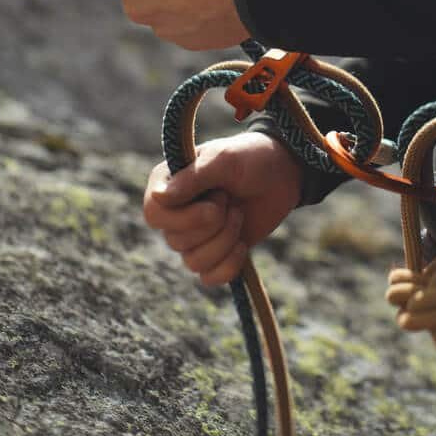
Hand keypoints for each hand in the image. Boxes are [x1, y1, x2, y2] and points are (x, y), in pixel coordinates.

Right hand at [144, 132, 302, 285]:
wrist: (281, 173)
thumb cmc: (249, 158)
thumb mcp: (224, 160)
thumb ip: (193, 178)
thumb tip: (158, 198)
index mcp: (167, 184)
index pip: (154, 214)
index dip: (184, 216)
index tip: (216, 201)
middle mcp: (175, 213)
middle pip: (175, 240)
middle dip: (213, 224)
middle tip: (230, 200)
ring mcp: (194, 236)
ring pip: (193, 261)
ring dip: (224, 240)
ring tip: (239, 214)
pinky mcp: (214, 254)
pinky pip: (209, 277)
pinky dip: (229, 264)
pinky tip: (243, 244)